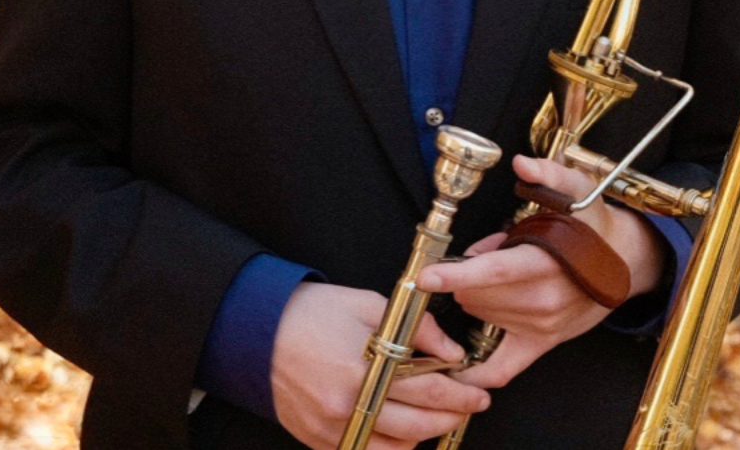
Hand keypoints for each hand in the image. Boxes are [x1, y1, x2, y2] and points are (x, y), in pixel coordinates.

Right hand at [270, 281, 490, 449]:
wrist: (260, 330)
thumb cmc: (316, 312)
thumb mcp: (370, 305)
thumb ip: (417, 329)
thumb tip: (452, 353)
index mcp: (363, 369)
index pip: (427, 389)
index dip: (460, 393)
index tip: (479, 391)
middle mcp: (349, 406)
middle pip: (418, 424)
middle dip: (452, 415)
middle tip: (471, 405)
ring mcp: (333, 429)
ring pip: (397, 448)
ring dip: (425, 434)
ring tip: (441, 416)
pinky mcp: (320, 441)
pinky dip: (393, 447)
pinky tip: (406, 430)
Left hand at [416, 154, 667, 389]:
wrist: (625, 260)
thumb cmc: (592, 224)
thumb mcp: (575, 189)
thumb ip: (547, 174)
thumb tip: (521, 163)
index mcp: (546, 262)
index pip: (494, 271)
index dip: (457, 273)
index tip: (426, 276)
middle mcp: (543, 300)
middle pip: (477, 294)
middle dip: (466, 274)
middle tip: (486, 252)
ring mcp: (543, 325)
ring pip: (481, 316)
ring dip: (474, 297)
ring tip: (497, 274)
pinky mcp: (543, 343)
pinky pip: (502, 368)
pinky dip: (475, 369)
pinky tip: (455, 362)